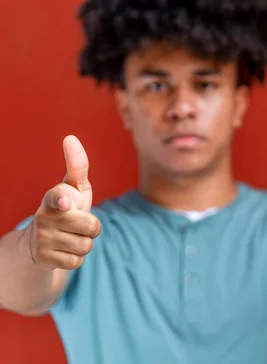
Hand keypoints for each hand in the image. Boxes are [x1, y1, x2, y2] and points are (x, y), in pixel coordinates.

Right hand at [23, 135, 100, 270]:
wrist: (41, 240)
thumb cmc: (66, 207)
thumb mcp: (73, 187)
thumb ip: (77, 166)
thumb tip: (70, 138)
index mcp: (53, 197)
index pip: (59, 196)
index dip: (64, 199)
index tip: (66, 201)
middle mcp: (44, 217)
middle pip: (92, 227)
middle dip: (92, 227)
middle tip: (79, 223)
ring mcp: (43, 239)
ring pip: (86, 245)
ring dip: (84, 243)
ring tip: (71, 236)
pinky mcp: (44, 259)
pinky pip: (77, 261)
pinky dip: (76, 257)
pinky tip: (64, 250)